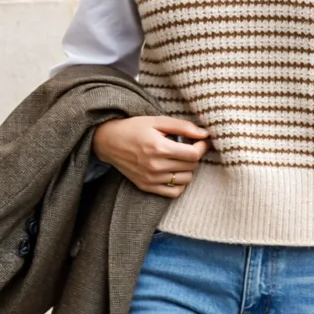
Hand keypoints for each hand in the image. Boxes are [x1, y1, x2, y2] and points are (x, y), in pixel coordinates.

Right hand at [92, 115, 209, 196]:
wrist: (108, 142)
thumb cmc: (134, 128)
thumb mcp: (157, 121)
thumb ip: (182, 127)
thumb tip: (205, 134)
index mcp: (159, 147)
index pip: (193, 154)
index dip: (202, 147)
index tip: (200, 141)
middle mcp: (155, 166)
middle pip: (191, 166)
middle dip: (194, 156)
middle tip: (187, 147)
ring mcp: (151, 179)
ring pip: (186, 180)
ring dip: (188, 169)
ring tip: (179, 159)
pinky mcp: (146, 186)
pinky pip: (174, 192)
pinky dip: (179, 184)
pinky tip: (174, 172)